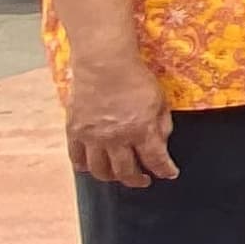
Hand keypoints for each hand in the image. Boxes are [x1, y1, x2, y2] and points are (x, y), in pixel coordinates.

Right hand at [64, 53, 175, 189]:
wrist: (103, 63)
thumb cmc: (135, 78)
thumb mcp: (160, 100)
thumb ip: (162, 125)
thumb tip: (161, 145)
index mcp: (141, 129)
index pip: (155, 160)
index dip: (165, 170)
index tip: (169, 174)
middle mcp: (116, 138)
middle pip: (126, 172)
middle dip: (138, 180)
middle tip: (144, 180)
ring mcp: (93, 137)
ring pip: (100, 171)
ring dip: (111, 177)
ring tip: (119, 175)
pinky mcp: (75, 131)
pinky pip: (76, 158)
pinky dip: (85, 167)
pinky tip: (93, 166)